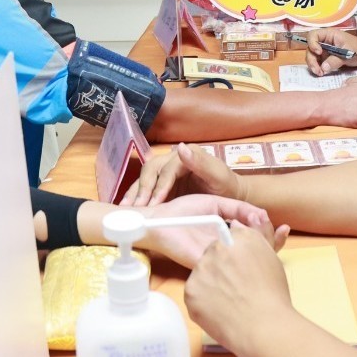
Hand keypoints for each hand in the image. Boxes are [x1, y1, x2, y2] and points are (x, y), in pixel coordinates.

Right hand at [124, 142, 239, 206]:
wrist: (231, 195)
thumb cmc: (226, 187)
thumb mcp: (218, 176)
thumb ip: (201, 163)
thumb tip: (180, 147)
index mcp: (186, 155)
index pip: (167, 169)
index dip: (160, 185)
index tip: (154, 202)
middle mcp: (174, 159)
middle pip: (151, 169)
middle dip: (143, 188)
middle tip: (137, 207)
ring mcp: (167, 170)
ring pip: (145, 177)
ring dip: (134, 192)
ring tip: (125, 209)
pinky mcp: (163, 183)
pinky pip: (146, 187)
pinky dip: (136, 197)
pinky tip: (128, 209)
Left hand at [133, 193, 284, 269]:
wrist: (158, 220)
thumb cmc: (184, 211)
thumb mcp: (215, 204)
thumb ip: (237, 207)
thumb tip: (260, 215)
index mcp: (228, 240)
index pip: (256, 243)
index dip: (272, 238)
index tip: (284, 228)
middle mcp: (224, 252)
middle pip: (256, 254)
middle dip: (273, 243)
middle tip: (283, 231)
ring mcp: (216, 260)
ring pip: (247, 259)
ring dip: (262, 244)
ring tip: (267, 229)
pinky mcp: (205, 264)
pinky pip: (228, 261)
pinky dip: (243, 248)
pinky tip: (247, 233)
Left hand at [185, 223, 296, 354]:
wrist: (263, 326)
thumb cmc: (271, 293)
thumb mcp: (270, 257)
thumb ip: (258, 234)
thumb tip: (245, 221)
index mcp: (241, 238)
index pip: (234, 237)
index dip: (238, 252)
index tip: (243, 266)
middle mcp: (218, 247)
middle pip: (215, 254)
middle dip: (223, 267)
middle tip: (238, 287)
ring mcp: (201, 269)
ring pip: (204, 273)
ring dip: (213, 283)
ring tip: (231, 301)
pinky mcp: (190, 291)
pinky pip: (196, 292)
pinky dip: (205, 300)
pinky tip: (220, 309)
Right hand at [306, 28, 356, 75]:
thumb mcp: (348, 54)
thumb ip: (335, 60)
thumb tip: (323, 67)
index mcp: (329, 35)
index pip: (313, 35)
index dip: (312, 43)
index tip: (319, 52)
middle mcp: (323, 41)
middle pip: (310, 48)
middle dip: (311, 59)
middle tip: (317, 70)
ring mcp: (323, 50)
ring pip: (312, 56)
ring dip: (313, 65)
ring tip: (320, 73)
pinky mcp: (325, 58)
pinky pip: (317, 62)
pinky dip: (317, 68)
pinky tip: (322, 73)